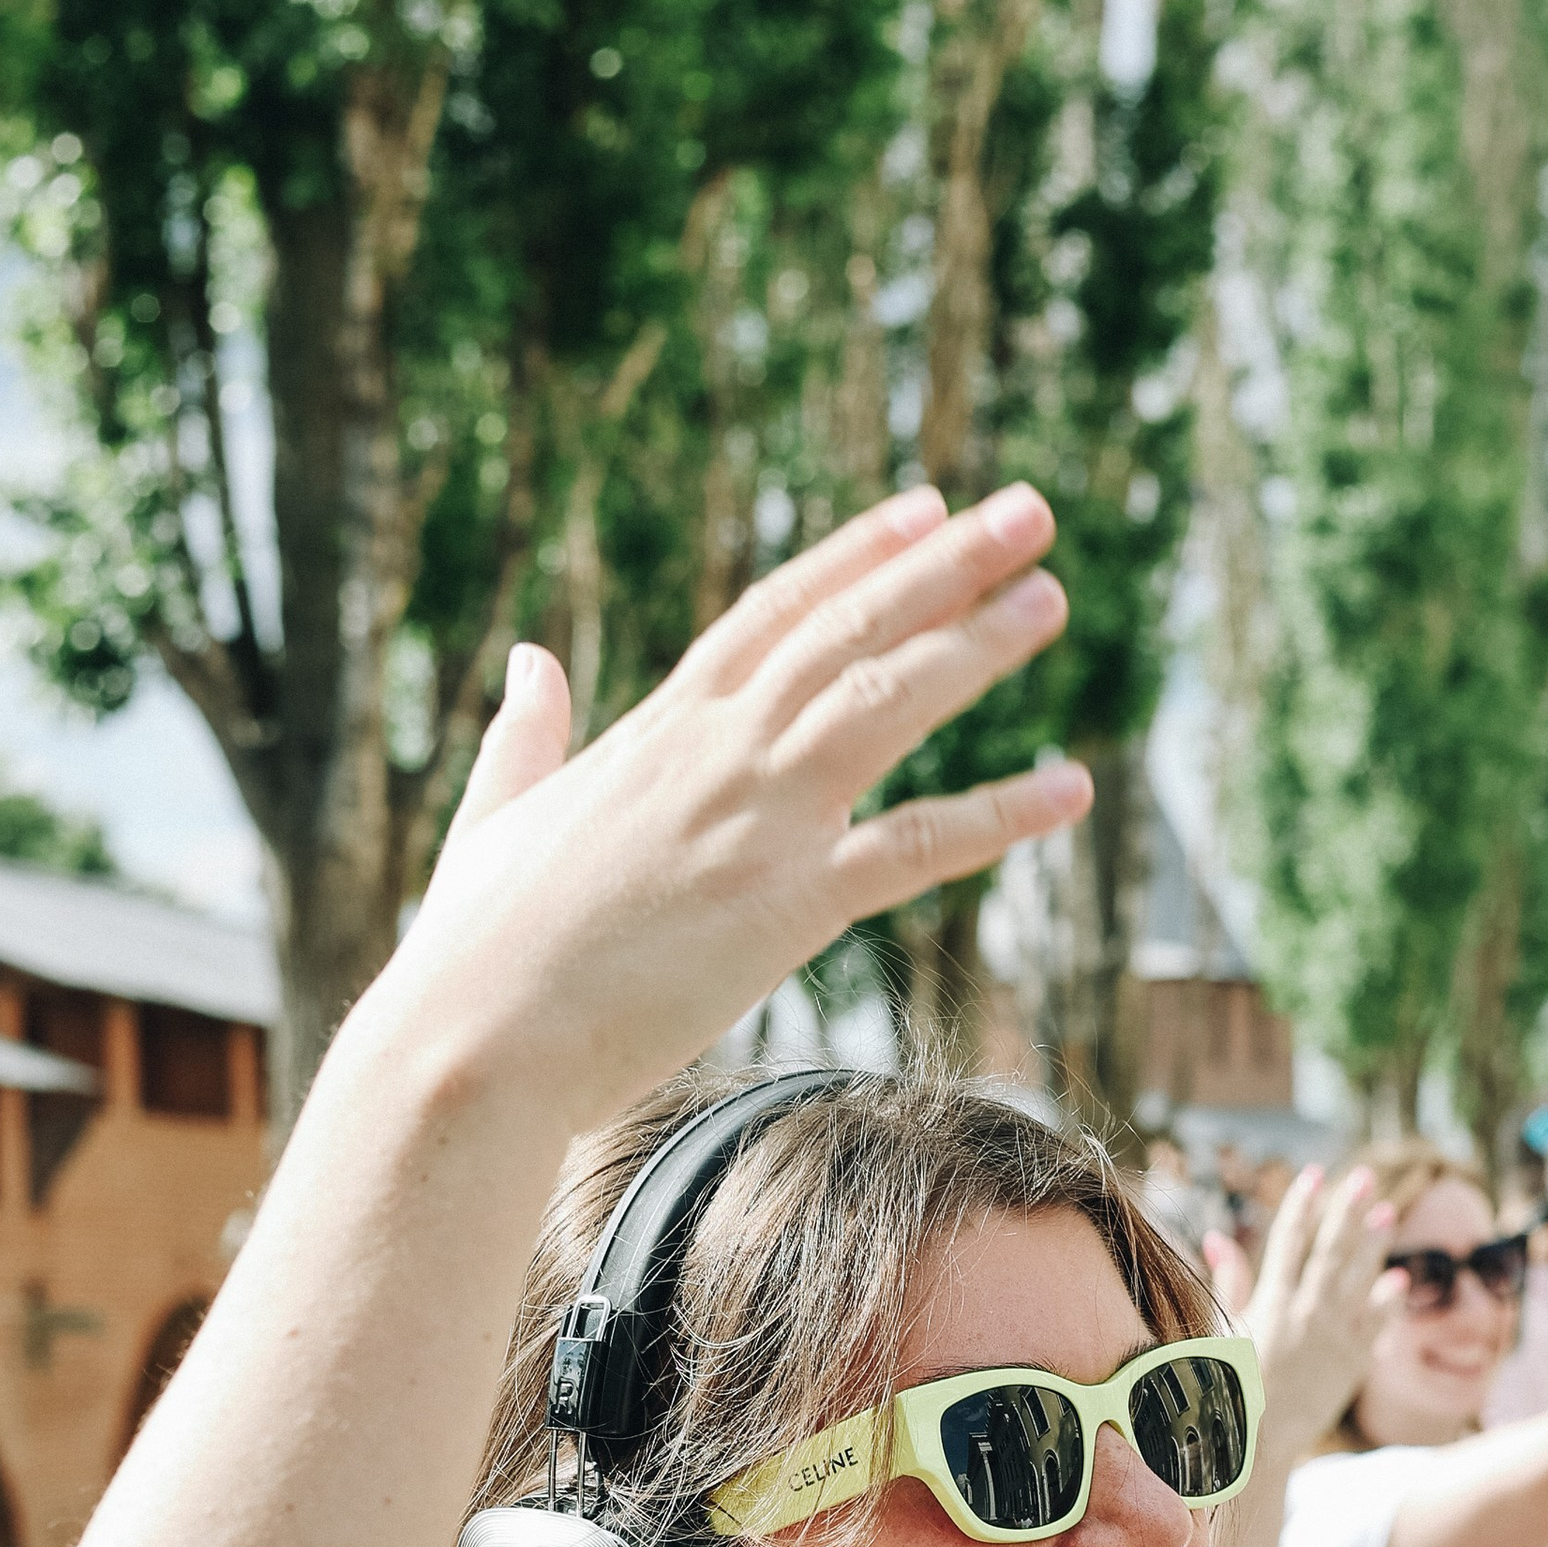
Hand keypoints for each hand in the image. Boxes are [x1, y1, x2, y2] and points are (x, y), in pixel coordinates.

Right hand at [391, 483, 1090, 1129]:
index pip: (774, 613)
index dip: (854, 556)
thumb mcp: (495, 813)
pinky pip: (919, 847)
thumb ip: (527, 733)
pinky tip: (1071, 791)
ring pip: (889, 704)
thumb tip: (530, 662)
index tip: (921, 509)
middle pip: (850, 631)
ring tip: (1052, 594)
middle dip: (944, 565)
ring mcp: (760, 820)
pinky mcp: (791, 903)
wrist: (478, 1037)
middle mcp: (718, 751)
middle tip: (1027, 511)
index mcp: (656, 729)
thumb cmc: (477, 947)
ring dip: (978, 646)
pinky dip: (1000, 816)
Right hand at [1238, 1166, 1399, 1458]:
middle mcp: (1305, 1313)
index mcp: (1270, 1301)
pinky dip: (1388, 1301)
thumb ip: (1229, 1280)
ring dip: (1374, 1245)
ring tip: (1388, 1214)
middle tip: (1366, 1176)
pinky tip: (1399, 1279)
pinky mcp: (1352, 1363)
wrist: (1256, 1442)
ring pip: (1358, 1280)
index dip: (1303, 1203)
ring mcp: (1333, 1337)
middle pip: (1331, 1249)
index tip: (1315, 1173)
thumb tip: (1217, 1235)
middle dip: (1348, 1210)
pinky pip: (1376, 1325)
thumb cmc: (1228, 1384)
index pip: (1288, 1238)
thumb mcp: (1224, 1328)